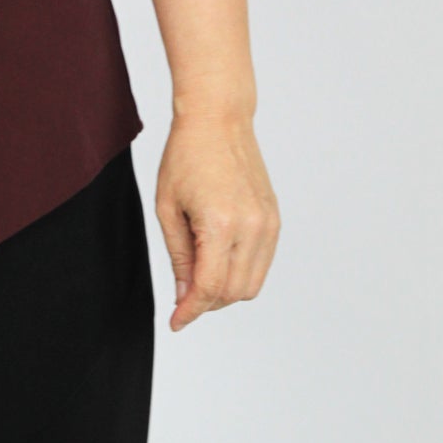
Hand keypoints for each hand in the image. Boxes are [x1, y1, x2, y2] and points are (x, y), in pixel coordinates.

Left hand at [156, 114, 280, 331]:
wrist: (218, 120)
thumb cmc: (186, 156)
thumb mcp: (168, 207)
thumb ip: (178, 256)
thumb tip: (184, 295)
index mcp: (221, 224)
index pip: (210, 288)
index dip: (191, 311)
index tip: (177, 322)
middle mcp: (252, 228)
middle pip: (233, 293)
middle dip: (206, 303)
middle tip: (183, 296)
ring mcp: (268, 224)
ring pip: (251, 284)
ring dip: (225, 292)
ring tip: (199, 275)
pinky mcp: (274, 219)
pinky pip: (261, 263)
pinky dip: (241, 272)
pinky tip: (218, 260)